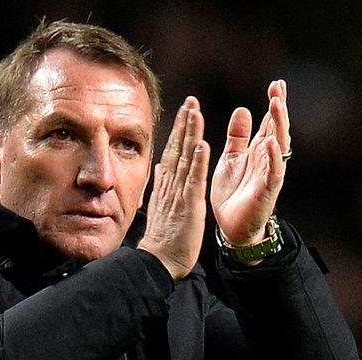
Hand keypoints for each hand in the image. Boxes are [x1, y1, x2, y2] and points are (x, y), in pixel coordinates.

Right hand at [138, 97, 210, 279]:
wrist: (158, 262)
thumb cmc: (162, 239)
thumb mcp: (161, 206)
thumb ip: (161, 186)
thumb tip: (160, 168)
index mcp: (166, 185)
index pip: (174, 151)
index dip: (179, 129)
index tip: (186, 109)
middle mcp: (171, 185)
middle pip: (179, 148)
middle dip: (185, 123)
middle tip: (191, 100)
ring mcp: (179, 194)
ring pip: (187, 159)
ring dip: (191, 134)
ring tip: (196, 112)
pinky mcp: (189, 206)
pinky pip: (195, 181)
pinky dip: (199, 162)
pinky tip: (203, 145)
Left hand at [210, 80, 290, 246]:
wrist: (231, 227)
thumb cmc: (233, 193)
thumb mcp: (232, 159)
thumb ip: (238, 137)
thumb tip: (243, 110)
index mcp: (258, 150)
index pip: (269, 122)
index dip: (274, 103)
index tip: (276, 83)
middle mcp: (268, 159)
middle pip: (277, 129)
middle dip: (279, 109)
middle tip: (278, 88)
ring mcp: (269, 174)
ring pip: (278, 146)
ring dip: (277, 126)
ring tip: (276, 106)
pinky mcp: (266, 191)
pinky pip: (273, 172)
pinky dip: (274, 157)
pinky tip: (272, 142)